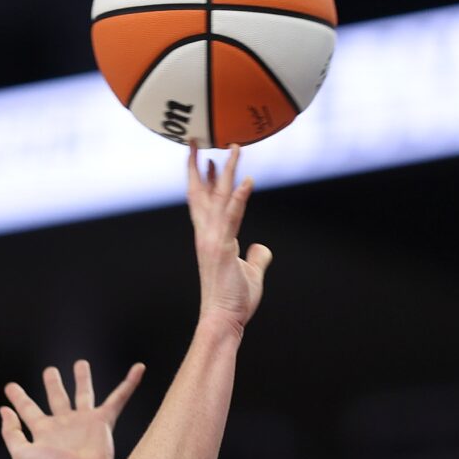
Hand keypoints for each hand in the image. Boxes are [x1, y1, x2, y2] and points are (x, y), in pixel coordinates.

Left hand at [0, 359, 145, 458]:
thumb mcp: (21, 454)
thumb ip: (10, 432)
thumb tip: (5, 411)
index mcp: (44, 431)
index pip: (28, 409)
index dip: (18, 398)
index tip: (10, 387)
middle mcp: (64, 425)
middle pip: (57, 398)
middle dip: (53, 384)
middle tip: (50, 371)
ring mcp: (84, 422)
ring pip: (83, 395)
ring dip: (82, 379)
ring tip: (81, 364)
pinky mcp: (103, 421)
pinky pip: (118, 398)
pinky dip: (129, 384)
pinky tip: (137, 369)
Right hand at [187, 147, 270, 328]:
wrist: (223, 319)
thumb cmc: (233, 300)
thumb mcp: (250, 273)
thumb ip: (255, 257)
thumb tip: (261, 248)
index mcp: (209, 237)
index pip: (202, 201)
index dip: (201, 179)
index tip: (203, 159)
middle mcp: (206, 234)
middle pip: (202, 191)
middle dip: (199, 163)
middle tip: (197, 138)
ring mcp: (212, 239)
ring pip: (218, 198)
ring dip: (226, 170)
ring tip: (233, 147)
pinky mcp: (223, 248)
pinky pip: (232, 218)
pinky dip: (239, 198)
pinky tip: (247, 181)